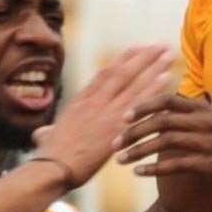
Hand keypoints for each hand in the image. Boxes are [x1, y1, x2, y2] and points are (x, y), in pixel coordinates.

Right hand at [31, 44, 176, 186]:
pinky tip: (167, 76)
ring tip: (169, 53)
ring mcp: (105, 111)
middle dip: (143, 56)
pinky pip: (139, 102)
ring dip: (153, 65)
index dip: (122, 60)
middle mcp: (94, 101)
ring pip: (133, 81)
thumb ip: (49, 133)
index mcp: (79, 102)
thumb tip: (42, 135)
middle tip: (160, 44)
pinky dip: (153, 87)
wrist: (52, 167)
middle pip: (122, 72)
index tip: (137, 48)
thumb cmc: (48, 158)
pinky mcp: (116, 126)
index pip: (104, 74)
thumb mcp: (47, 140)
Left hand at [113, 92, 211, 186]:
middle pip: (161, 121)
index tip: (123, 116)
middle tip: (115, 143)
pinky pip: (177, 164)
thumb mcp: (209, 120)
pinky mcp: (211, 163)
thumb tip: (157, 108)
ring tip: (121, 160)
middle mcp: (204, 122)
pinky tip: (139, 173)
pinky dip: (155, 168)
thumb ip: (185, 113)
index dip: (143, 106)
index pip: (166, 100)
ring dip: (139, 151)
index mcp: (201, 108)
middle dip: (134, 132)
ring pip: (166, 142)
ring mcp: (208, 142)